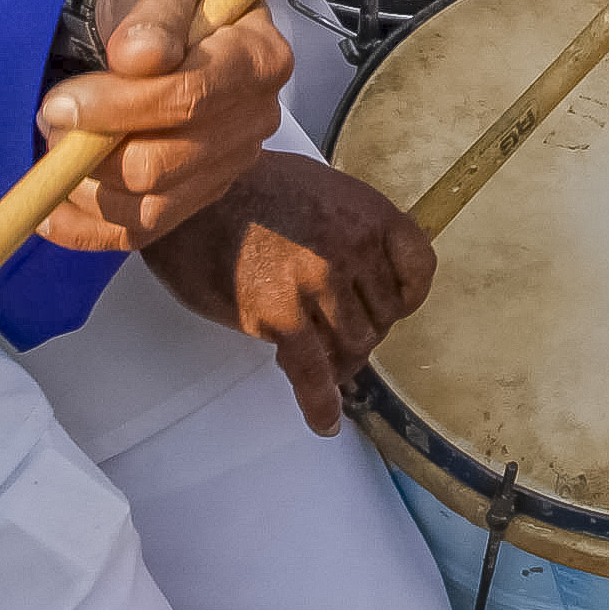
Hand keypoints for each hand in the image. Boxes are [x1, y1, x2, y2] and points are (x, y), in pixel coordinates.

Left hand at [37, 0, 292, 251]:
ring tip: (55, 146)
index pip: (192, 97)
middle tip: (51, 117)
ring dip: (86, 187)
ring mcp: (227, 164)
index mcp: (259, 57)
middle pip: (166, 162)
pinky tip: (50, 213)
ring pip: (150, 205)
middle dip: (94, 150)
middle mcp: (256, 119)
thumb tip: (139, 58)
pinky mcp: (196, 196)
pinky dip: (88, 230)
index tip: (59, 101)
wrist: (155, 21)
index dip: (121, 107)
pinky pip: (140, 232)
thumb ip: (152, 15)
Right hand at [139, 151, 433, 435]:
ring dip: (340, 359)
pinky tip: (325, 421)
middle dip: (363, 328)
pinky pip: (313, 370)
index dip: (404, 295)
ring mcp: (319, 283)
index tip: (390, 305)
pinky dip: (320, 401)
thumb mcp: (321, 190)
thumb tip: (366, 275)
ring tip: (320, 358)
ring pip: (354, 344)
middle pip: (382, 314)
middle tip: (333, 330)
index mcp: (368, 212)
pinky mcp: (280, 315)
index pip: (418, 268)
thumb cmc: (248, 188)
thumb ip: (352, 230)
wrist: (190, 195)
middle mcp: (353, 247)